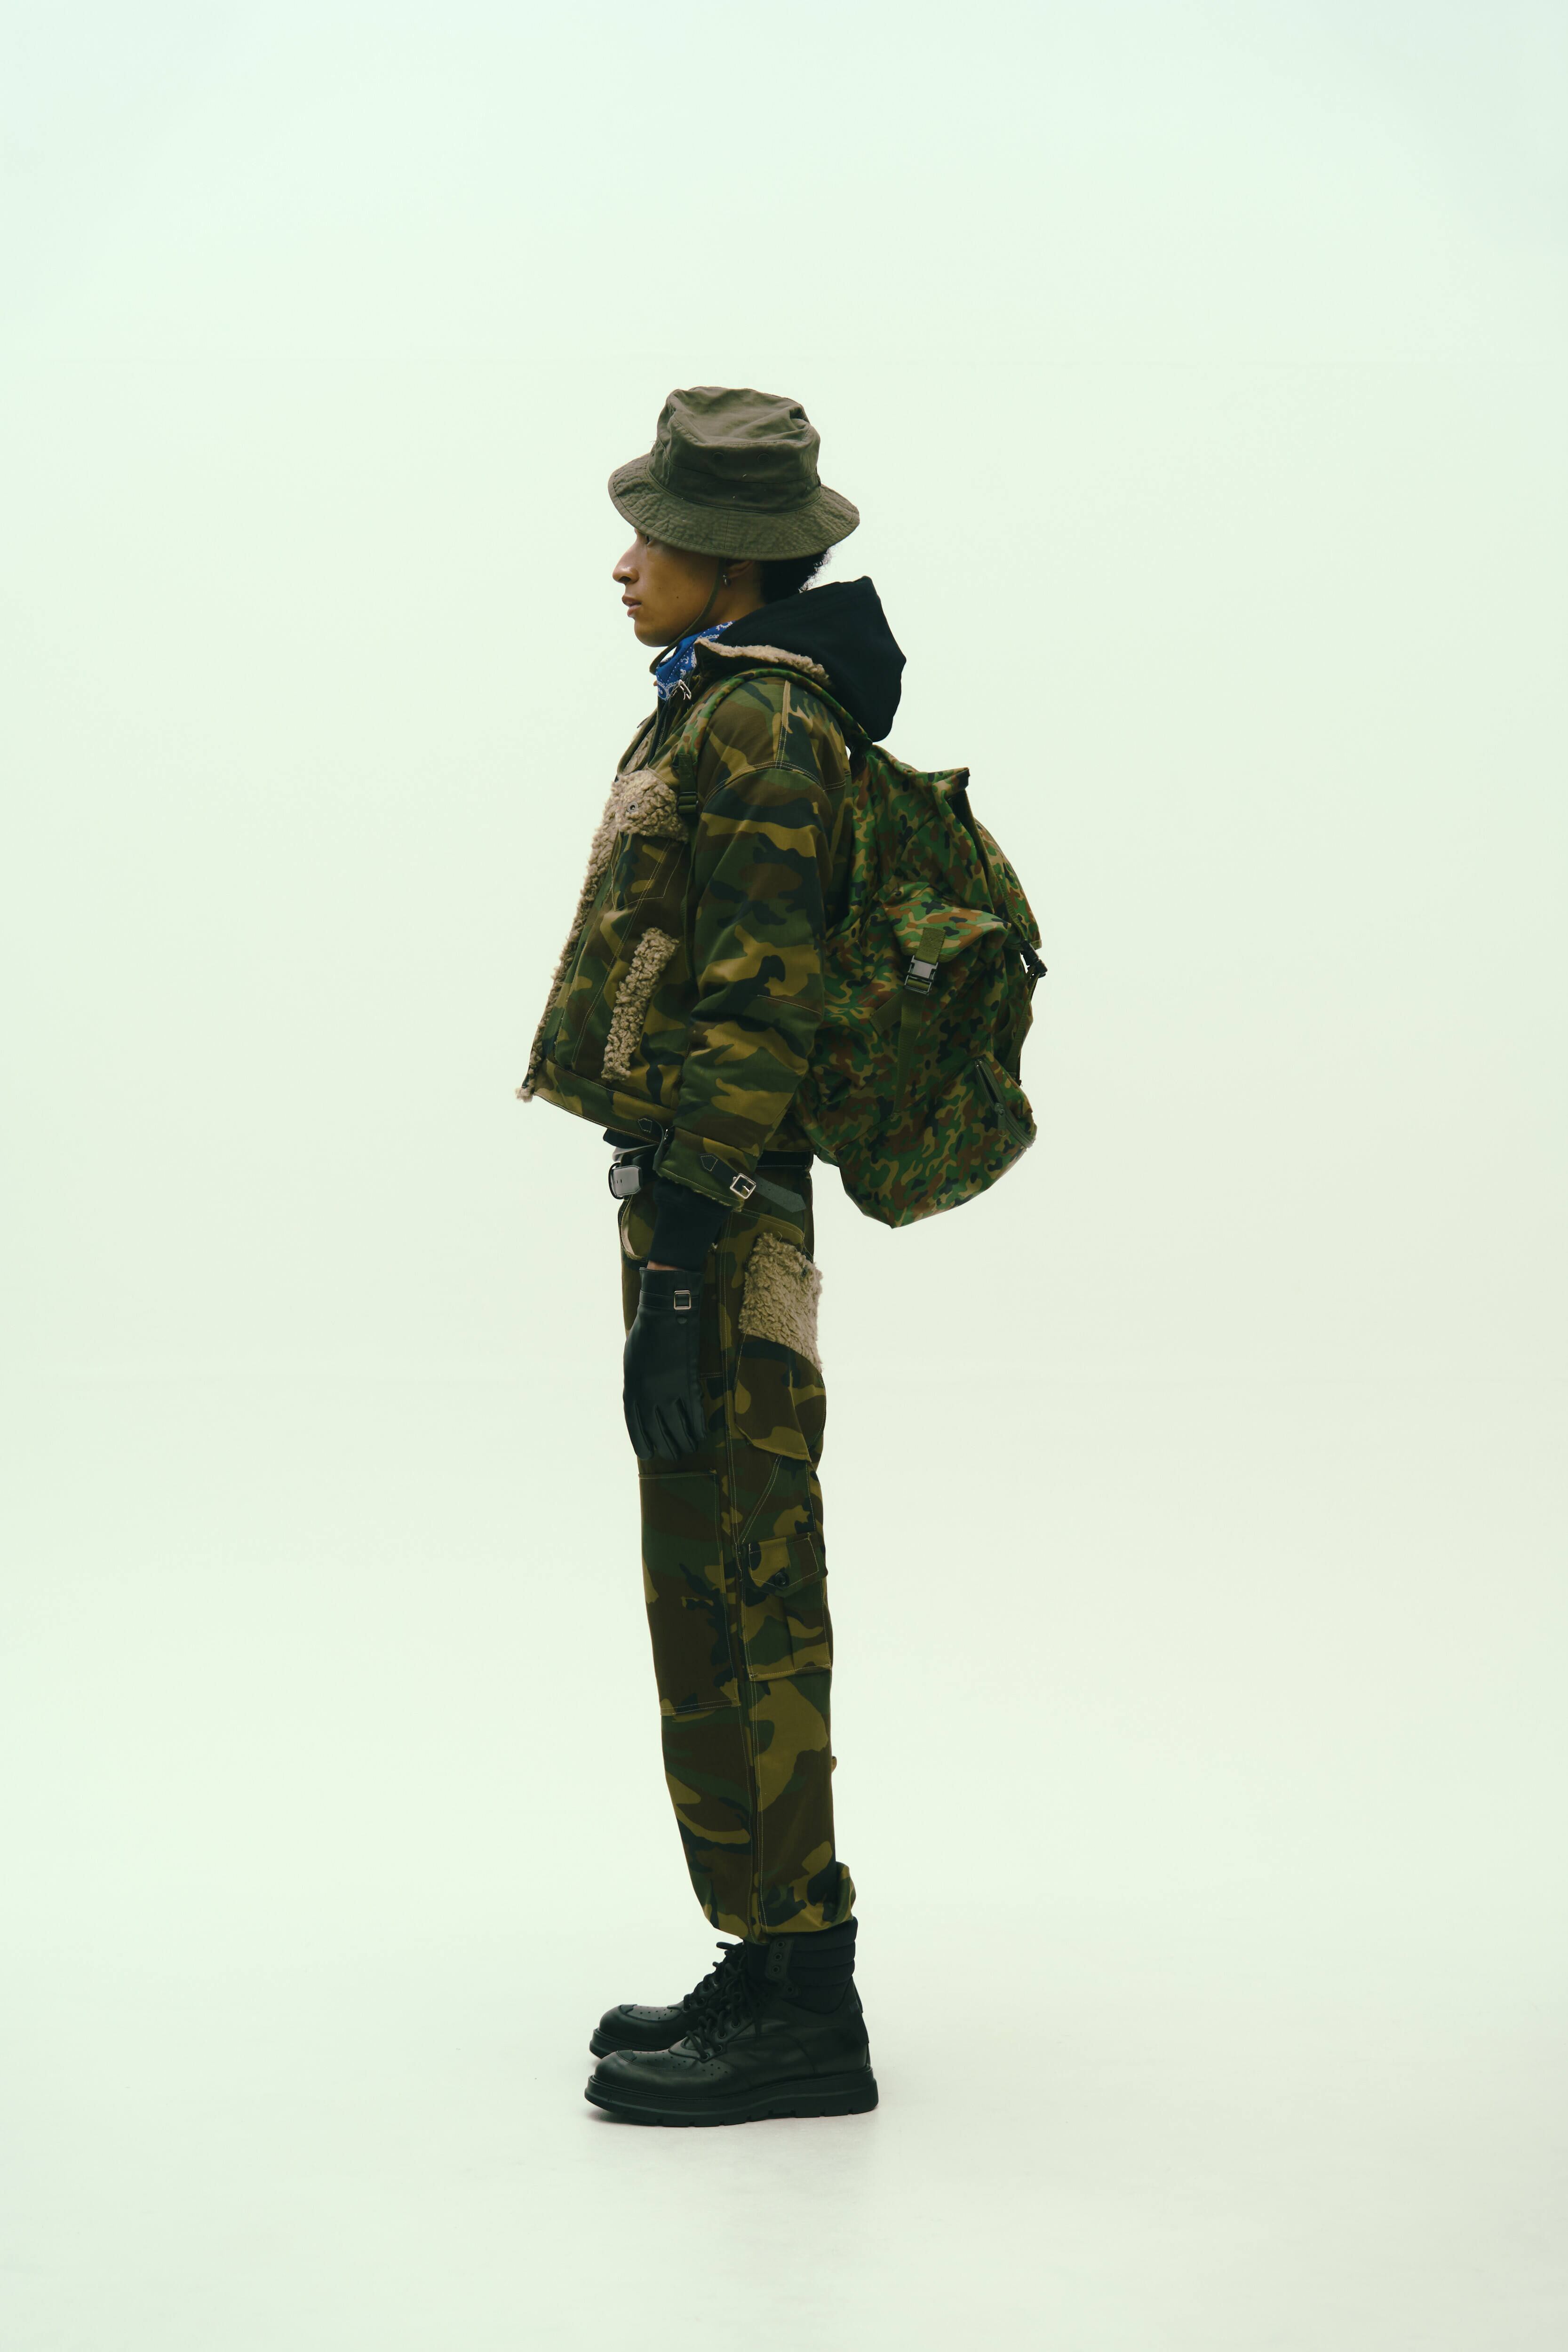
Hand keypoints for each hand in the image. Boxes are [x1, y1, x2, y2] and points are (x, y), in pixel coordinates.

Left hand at [623, 1266, 705, 1459]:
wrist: (665, 1317)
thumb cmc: (645, 1336)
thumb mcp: (631, 1363)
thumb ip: (635, 1384)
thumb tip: (640, 1401)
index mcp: (631, 1391)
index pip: (635, 1426)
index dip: (642, 1442)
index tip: (648, 1454)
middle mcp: (648, 1397)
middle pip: (658, 1431)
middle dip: (666, 1447)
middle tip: (674, 1456)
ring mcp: (669, 1392)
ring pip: (678, 1427)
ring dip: (684, 1441)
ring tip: (689, 1450)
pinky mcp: (688, 1385)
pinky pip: (695, 1413)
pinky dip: (698, 1426)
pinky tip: (702, 1435)